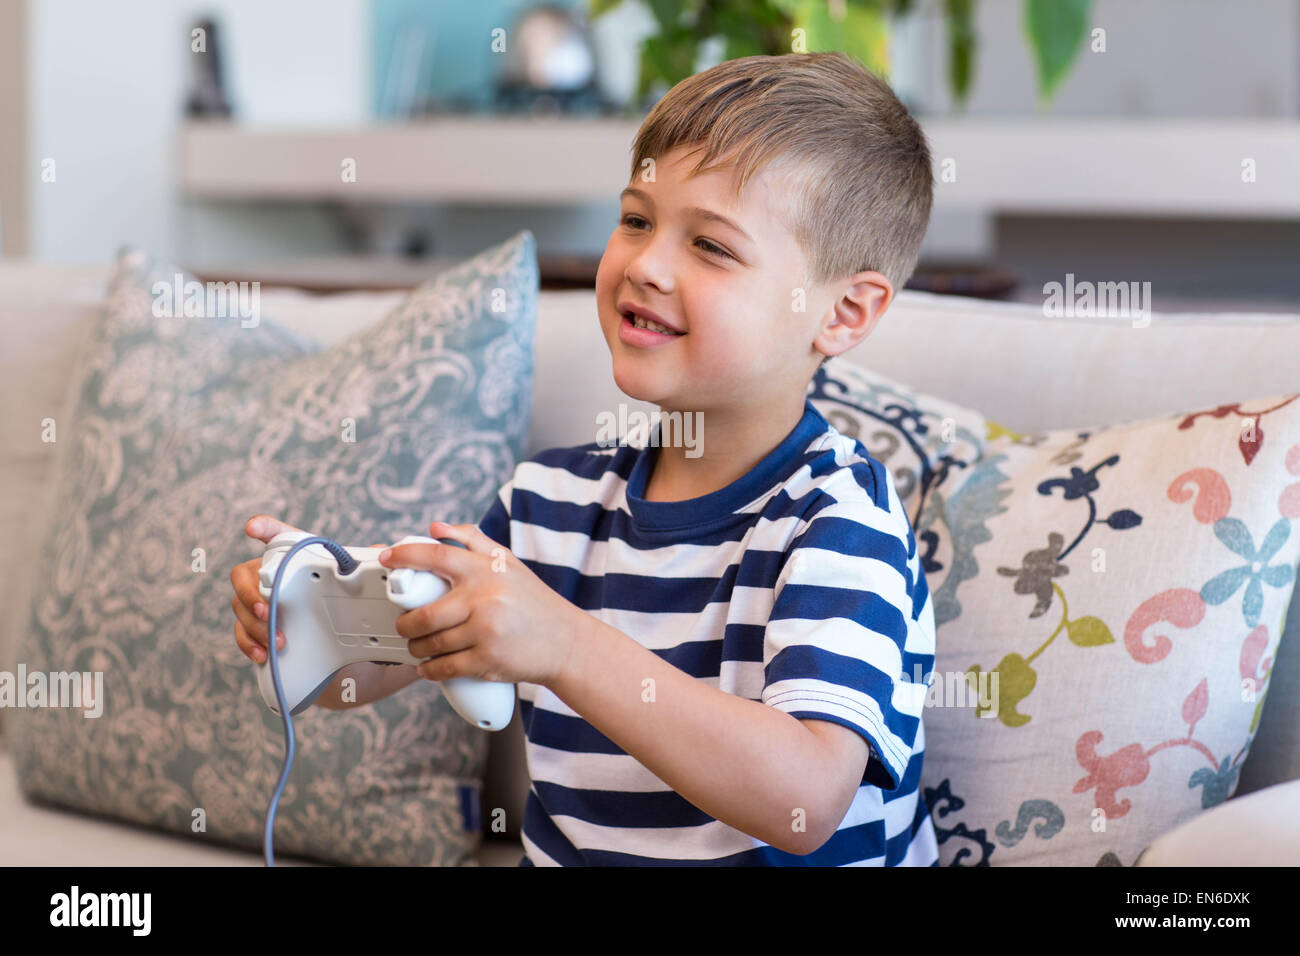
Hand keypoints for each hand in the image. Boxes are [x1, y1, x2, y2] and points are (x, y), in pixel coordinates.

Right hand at [229, 513, 388, 663]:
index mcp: (289, 555)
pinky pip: (241, 634)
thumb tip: (381, 551)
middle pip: (243, 576)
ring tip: (276, 640)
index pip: (274, 534)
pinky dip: (250, 644)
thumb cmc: (334, 595)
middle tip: (268, 611)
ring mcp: (255, 600)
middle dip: (251, 594)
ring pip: (240, 608)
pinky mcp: (254, 626)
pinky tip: (263, 654)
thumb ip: (362, 564)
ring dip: (256, 626)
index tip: (252, 527)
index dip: (263, 527)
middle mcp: (265, 574)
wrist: (332, 635)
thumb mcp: (349, 581)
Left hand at [380, 521, 583, 686]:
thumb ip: (472, 539)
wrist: (566, 642)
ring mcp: (485, 631)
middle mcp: (484, 598)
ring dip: (417, 648)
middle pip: (423, 614)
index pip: (436, 556)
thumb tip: (434, 527)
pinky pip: (443, 668)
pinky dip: (429, 670)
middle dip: (406, 624)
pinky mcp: (487, 661)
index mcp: (486, 570)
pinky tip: (428, 666)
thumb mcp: (509, 563)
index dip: (406, 555)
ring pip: (430, 644)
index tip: (387, 558)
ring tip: (420, 645)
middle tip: (406, 625)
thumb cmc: (533, 601)